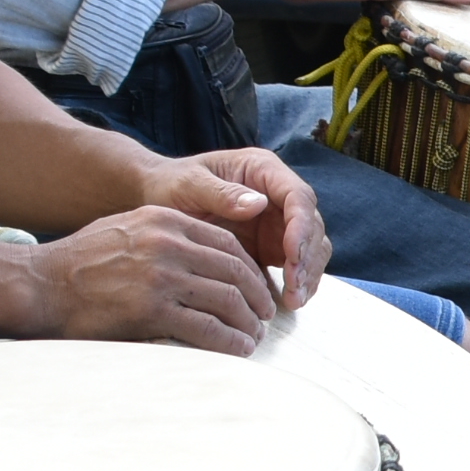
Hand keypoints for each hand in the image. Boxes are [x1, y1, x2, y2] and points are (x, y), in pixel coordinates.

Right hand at [36, 202, 287, 352]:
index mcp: (165, 220)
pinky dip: (229, 342)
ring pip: (227, 299)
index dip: (250, 268)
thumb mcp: (126, 229)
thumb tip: (202, 257)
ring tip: (254, 337)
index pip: (226, 242)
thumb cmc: (80, 263)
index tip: (258, 288)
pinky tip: (238, 350)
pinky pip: (206, 328)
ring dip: (248, 322)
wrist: (39, 285)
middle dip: (257, 296)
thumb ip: (166, 236)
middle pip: (234, 270)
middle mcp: (167, 243)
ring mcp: (160, 276)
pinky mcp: (151, 310)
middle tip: (265, 317)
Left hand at [156, 147, 329, 306]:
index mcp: (262, 170)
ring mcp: (278, 221)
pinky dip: (299, 283)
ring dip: (309, 274)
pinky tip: (291, 301)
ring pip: (312, 247)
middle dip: (308, 257)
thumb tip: (259, 204)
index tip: (293, 255)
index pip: (297, 196)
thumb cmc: (171, 185)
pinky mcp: (273, 246)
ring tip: (294, 300)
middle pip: (311, 224)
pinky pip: (297, 265)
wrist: (157, 199)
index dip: (301, 226)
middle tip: (295, 285)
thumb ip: (221, 193)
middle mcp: (277, 195)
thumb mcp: (189, 185)